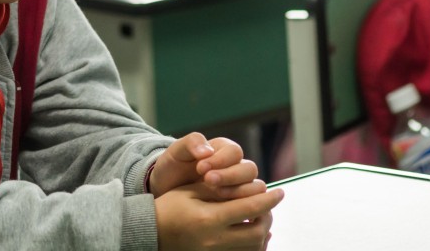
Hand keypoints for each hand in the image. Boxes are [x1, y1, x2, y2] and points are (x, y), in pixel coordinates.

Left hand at [149, 132, 260, 198]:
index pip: (234, 152)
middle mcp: (235, 167)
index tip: (201, 168)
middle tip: (209, 181)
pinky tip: (224, 210)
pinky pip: (250, 205)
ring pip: (254, 187)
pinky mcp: (236, 205)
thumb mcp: (176, 152)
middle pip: (249, 169)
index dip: (221, 159)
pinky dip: (241, 207)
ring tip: (216, 194)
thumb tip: (207, 151)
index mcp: (223, 150)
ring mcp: (238, 187)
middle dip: (230, 175)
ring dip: (238, 191)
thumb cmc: (173, 167)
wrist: (165, 190)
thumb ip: (190, 143)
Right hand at [155, 183, 281, 250]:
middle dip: (269, 215)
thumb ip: (218, 187)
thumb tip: (249, 185)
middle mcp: (215, 241)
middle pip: (257, 232)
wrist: (150, 233)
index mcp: (209, 219)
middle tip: (271, 203)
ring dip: (264, 231)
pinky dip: (255, 246)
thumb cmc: (169, 208)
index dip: (268, 199)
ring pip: (254, 248)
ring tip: (264, 217)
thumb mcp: (191, 191)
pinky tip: (257, 234)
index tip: (280, 192)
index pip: (249, 208)